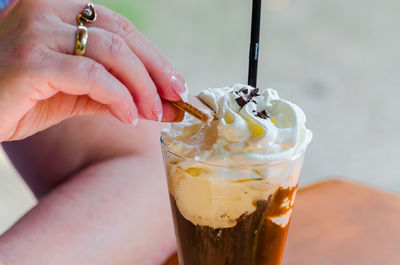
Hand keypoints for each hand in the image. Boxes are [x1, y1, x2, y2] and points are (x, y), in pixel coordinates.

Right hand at [0, 0, 185, 141]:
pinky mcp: (30, 61)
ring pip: (112, 52)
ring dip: (141, 86)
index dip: (154, 57)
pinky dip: (117, 96)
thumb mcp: (77, 91)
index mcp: (60, 10)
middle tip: (176, 98)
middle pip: (122, 35)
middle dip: (156, 70)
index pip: (122, 28)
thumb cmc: (22, 98)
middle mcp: (48, 11)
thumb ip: (117, 92)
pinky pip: (90, 75)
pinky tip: (128, 116)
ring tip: (154, 113)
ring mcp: (37, 32)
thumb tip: (163, 105)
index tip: (176, 85)